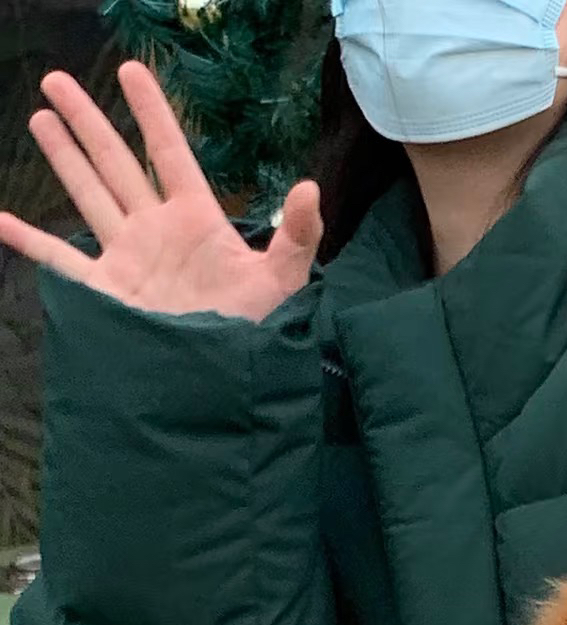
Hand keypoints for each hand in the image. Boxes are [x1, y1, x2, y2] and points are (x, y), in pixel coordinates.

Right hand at [0, 64, 321, 321]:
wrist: (224, 387)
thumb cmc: (256, 335)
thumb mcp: (281, 282)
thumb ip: (298, 236)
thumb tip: (310, 188)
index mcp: (197, 221)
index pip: (170, 154)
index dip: (152, 113)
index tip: (130, 71)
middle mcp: (156, 233)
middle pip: (117, 164)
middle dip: (89, 122)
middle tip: (59, 80)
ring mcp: (128, 259)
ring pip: (89, 195)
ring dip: (65, 158)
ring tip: (41, 117)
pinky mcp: (108, 293)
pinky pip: (61, 262)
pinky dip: (29, 242)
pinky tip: (1, 220)